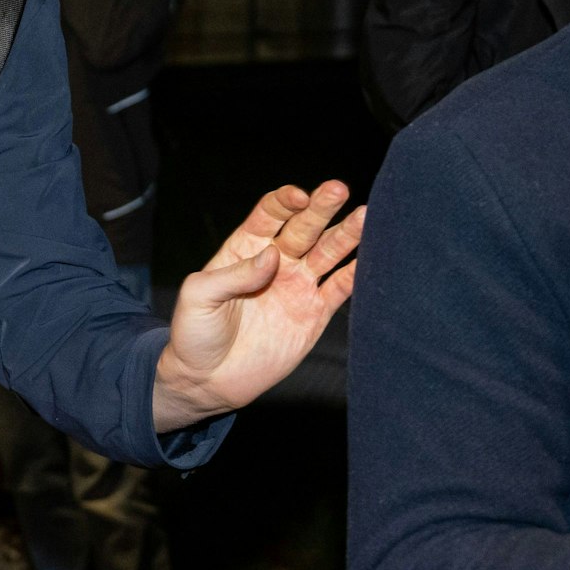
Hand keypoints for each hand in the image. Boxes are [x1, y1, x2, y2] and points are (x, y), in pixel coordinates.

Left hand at [153, 183, 364, 431]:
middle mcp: (276, 261)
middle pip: (304, 227)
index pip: (269, 215)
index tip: (298, 197)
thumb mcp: (199, 296)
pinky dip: (357, 272)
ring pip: (328, 252)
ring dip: (347, 235)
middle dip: (322, 208)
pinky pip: (340, 288)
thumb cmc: (194, 333)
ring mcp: (297, 286)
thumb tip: (272, 255)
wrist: (208, 380)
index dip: (284, 203)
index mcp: (244, 248)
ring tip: (367, 215)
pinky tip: (375, 256)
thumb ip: (233, 274)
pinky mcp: (314, 313)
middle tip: (338, 189)